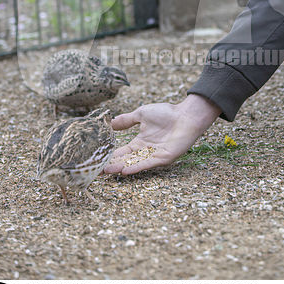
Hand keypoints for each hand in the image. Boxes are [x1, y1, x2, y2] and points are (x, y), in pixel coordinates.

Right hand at [102, 94, 220, 174]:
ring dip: (121, 167)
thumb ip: (126, 119)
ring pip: (134, 164)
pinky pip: (148, 164)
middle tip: (97, 171)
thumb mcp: (141, 114)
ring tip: (107, 171)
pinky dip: (136, 167)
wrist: (186, 115)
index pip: (122, 151)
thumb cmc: (166, 113)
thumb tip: (110, 121)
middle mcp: (146, 151)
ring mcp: (154, 155)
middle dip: (112, 165)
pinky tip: (125, 170)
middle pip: (126, 160)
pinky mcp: (163, 158)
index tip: (97, 160)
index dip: (111, 155)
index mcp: (140, 142)